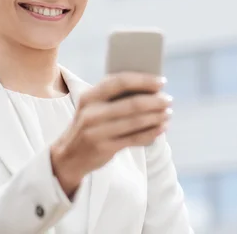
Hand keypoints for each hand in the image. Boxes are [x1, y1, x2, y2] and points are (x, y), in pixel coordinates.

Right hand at [50, 72, 171, 196]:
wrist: (68, 156)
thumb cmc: (89, 125)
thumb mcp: (92, 107)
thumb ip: (113, 97)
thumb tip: (150, 88)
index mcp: (89, 96)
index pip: (119, 82)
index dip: (143, 80)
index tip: (161, 81)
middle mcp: (91, 113)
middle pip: (131, 103)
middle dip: (154, 101)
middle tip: (168, 99)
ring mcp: (97, 132)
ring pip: (135, 122)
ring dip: (156, 117)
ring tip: (168, 113)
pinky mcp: (105, 148)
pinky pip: (134, 139)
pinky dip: (151, 133)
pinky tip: (161, 128)